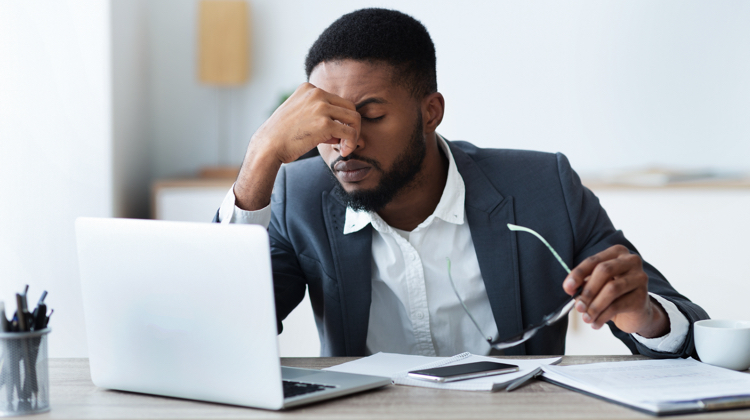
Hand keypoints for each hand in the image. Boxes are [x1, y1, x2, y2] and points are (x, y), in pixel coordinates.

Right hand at [233, 83, 360, 210]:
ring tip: (345, 147)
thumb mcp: (299, 115)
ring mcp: (321, 107)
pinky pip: (350, 132)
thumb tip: (342, 131)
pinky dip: (352, 143)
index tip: (334, 134)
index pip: (337, 101)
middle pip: (349, 107)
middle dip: (351, 125)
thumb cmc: (282, 135)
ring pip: (354, 118)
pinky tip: (344, 151)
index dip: (339, 118)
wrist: (268, 146)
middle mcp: (316, 93)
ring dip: (354, 134)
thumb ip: (319, 116)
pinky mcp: (325, 123)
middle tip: (344, 141)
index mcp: (309, 88)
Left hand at [562, 245, 669, 337]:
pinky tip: (596, 323)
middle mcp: (631, 261)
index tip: (568, 287)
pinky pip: (618, 305)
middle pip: (604, 270)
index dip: (578, 273)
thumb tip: (570, 288)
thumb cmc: (614, 294)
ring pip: (612, 289)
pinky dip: (602, 316)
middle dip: (587, 290)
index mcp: (617, 253)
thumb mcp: (597, 286)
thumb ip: (584, 284)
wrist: (636, 312)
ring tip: (586, 318)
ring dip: (594, 306)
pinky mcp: (642, 296)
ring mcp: (639, 278)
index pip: (594, 260)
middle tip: (578, 306)